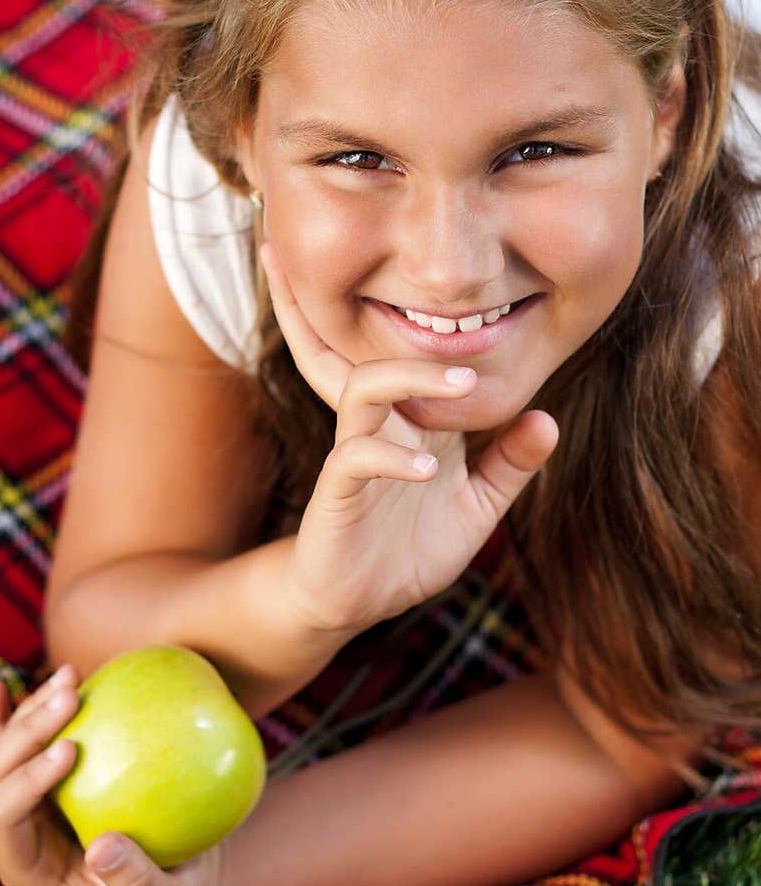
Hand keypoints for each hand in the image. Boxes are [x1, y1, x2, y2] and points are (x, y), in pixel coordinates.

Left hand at [0, 664, 223, 885]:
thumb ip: (134, 882)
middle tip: (73, 696)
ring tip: (70, 675)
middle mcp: (14, 829)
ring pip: (6, 745)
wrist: (173, 864)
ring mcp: (23, 797)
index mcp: (26, 865)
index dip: (27, 781)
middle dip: (26, 733)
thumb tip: (102, 849)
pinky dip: (4, 710)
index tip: (72, 748)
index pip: (6, 819)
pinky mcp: (40, 771)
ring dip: (30, 708)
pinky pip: (14, 736)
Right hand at [260, 240, 558, 634]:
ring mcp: (353, 452)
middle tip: (432, 288)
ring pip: (363, 388)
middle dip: (368, 306)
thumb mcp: (476, 507)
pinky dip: (394, 458)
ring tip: (462, 384)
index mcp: (409, 417)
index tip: (475, 282)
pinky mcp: (336, 490)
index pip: (411, 353)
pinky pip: (356, 456)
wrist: (355, 603)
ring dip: (411, 378)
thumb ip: (509, 465)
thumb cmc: (409, 548)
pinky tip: (429, 470)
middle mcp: (379, 422)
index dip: (428, 316)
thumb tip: (549, 419)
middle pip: (362, 346)